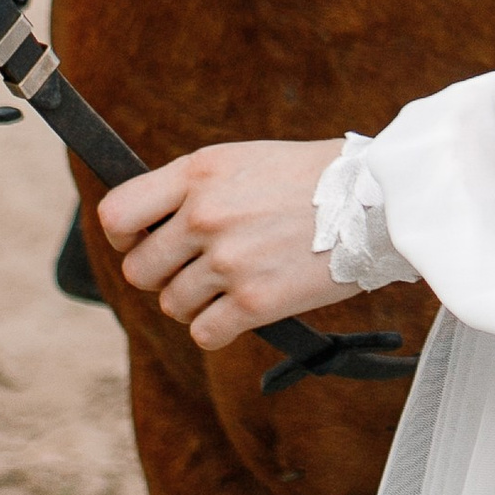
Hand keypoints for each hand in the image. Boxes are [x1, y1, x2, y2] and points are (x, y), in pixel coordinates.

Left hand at [99, 134, 346, 353]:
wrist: (376, 198)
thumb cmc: (309, 178)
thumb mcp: (241, 160)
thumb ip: (192, 189)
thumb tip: (146, 228)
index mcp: (198, 173)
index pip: (117, 214)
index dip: (122, 237)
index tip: (141, 242)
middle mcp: (205, 215)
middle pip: (139, 270)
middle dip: (161, 275)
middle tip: (195, 270)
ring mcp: (228, 260)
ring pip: (171, 305)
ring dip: (194, 304)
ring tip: (229, 287)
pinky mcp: (255, 301)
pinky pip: (205, 334)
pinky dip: (218, 330)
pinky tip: (241, 312)